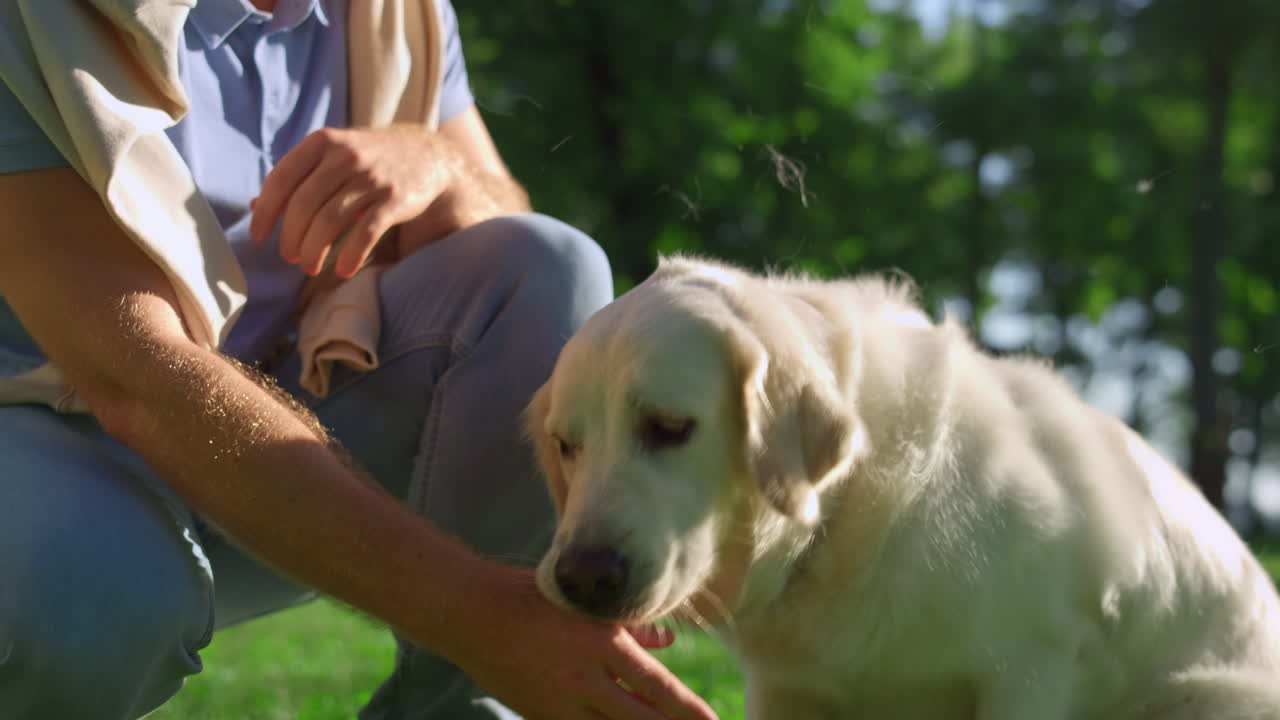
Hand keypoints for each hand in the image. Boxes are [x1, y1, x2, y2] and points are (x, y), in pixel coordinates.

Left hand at [250, 125, 451, 277]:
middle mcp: (346, 156)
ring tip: (309, 267)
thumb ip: (298, 178)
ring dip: (314, 251)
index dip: (266, 211)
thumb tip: (255, 207)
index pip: (282, 178)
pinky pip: (366, 233)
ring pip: (330, 220)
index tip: (259, 236)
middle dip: (291, 237)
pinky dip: (351, 255)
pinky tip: (343, 271)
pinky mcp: (396, 199)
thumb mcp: (332, 156)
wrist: (429, 155)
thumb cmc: (370, 159)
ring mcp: (373, 177)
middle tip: (290, 257)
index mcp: (323, 142)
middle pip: (304, 204)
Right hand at [452, 569, 717, 719]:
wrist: (472, 614)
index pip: (657, 687)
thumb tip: (668, 640)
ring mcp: (560, 703)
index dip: (688, 710)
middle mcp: (584, 679)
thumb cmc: (533, 597)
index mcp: (601, 644)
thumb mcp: (586, 603)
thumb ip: (630, 624)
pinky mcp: (541, 716)